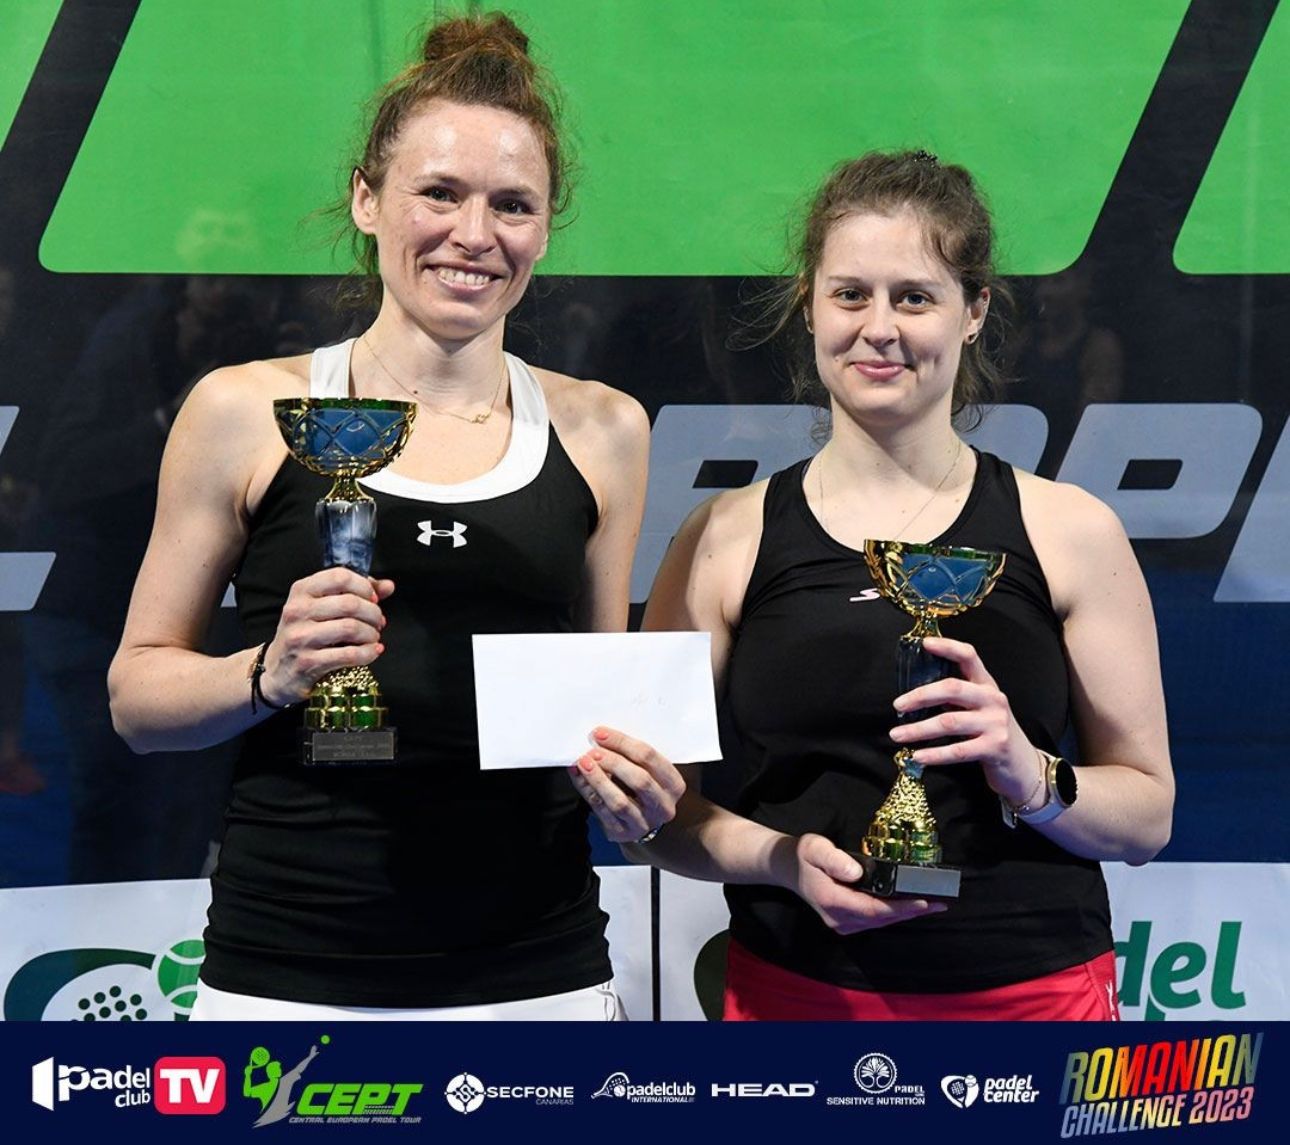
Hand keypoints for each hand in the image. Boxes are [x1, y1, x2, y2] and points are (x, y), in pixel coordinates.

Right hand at [257, 568, 392, 706]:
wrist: (278, 671)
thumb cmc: (307, 634)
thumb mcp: (323, 608)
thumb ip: (356, 594)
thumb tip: (388, 586)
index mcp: (302, 590)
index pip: (340, 577)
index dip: (364, 587)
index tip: (374, 599)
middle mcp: (297, 611)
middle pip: (350, 603)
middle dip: (373, 613)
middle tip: (378, 623)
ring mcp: (300, 637)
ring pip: (351, 628)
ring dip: (371, 634)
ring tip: (373, 638)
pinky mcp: (307, 662)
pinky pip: (348, 655)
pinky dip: (368, 653)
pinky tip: (372, 652)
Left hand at [566, 726, 685, 844]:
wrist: (641, 820)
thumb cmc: (643, 787)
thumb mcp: (648, 770)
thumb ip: (631, 756)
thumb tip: (601, 737)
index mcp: (674, 784)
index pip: (649, 758)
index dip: (623, 743)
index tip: (601, 734)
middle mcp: (663, 806)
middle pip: (639, 780)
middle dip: (613, 762)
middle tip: (593, 751)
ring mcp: (644, 822)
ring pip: (619, 801)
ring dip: (599, 779)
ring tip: (584, 763)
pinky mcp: (622, 833)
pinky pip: (603, 812)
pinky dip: (588, 791)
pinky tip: (579, 776)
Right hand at [788, 833, 945, 933]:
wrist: (789, 869)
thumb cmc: (803, 856)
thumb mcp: (814, 847)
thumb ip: (833, 858)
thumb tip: (856, 870)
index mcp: (831, 900)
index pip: (872, 909)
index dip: (900, 908)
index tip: (923, 901)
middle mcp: (838, 918)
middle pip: (881, 919)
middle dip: (911, 913)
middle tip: (940, 904)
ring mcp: (842, 923)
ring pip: (880, 922)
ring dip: (905, 915)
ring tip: (932, 905)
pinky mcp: (846, 922)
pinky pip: (875, 920)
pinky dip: (894, 914)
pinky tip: (910, 906)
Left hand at [886, 635, 1041, 805]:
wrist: (1023, 766)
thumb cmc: (992, 733)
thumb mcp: (979, 709)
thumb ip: (955, 698)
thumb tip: (915, 695)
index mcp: (986, 685)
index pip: (969, 657)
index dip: (948, 647)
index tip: (925, 644)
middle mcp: (993, 699)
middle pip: (952, 688)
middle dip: (920, 696)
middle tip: (898, 705)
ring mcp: (996, 723)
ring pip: (949, 722)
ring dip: (918, 729)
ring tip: (897, 734)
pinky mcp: (995, 748)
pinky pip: (957, 750)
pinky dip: (934, 754)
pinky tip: (917, 756)